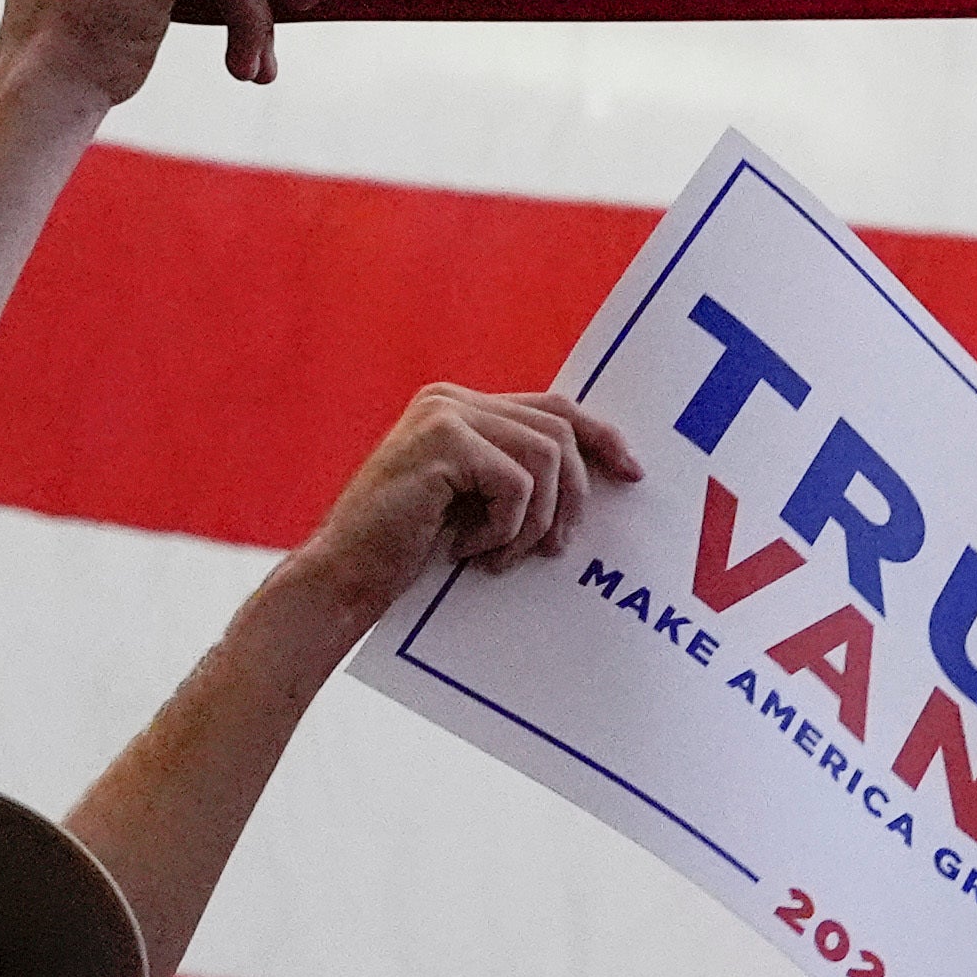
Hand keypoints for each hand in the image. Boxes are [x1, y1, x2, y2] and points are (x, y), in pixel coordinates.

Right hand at [270, 385, 637, 632]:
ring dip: (535, 521)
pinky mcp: (443, 442)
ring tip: (499, 555)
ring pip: (546, 457)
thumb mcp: (473, 503)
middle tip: (557, 548)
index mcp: (460, 405)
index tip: (632, 472)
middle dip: (574, 494)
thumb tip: (593, 474)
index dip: (600, 436)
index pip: (552, 407)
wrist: (344, 578)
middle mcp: (452, 398)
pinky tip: (467, 550)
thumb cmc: (408, 551)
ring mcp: (445, 414)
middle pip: (559, 429)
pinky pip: (517, 484)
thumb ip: (515, 473)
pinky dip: (504, 528)